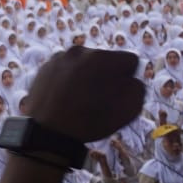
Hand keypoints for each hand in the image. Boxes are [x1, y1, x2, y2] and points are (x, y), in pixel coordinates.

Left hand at [23, 47, 143, 142]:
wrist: (47, 131)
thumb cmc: (91, 121)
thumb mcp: (129, 108)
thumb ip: (137, 87)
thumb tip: (130, 78)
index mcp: (103, 57)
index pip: (130, 61)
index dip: (128, 79)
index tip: (117, 93)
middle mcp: (80, 50)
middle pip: (106, 60)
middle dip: (107, 75)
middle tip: (98, 97)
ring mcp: (60, 57)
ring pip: (85, 64)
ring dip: (87, 76)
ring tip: (81, 98)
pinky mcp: (45, 67)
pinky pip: (67, 69)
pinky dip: (69, 78)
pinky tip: (67, 96)